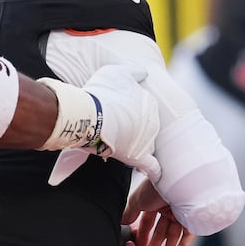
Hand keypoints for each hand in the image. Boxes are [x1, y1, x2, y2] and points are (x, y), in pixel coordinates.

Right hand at [48, 65, 160, 185]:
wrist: (90, 116)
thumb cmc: (100, 93)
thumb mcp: (117, 72)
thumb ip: (133, 71)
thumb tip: (144, 72)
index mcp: (149, 102)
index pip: (144, 111)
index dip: (130, 114)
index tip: (117, 115)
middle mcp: (153, 121)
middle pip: (145, 129)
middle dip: (134, 130)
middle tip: (114, 131)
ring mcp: (148, 140)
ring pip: (146, 146)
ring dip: (137, 147)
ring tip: (119, 147)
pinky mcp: (140, 157)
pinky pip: (152, 167)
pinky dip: (154, 171)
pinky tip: (155, 174)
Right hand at [121, 181, 191, 245]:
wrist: (175, 179)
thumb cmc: (155, 185)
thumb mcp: (137, 200)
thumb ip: (130, 212)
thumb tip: (122, 221)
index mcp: (155, 202)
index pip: (148, 222)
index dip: (143, 235)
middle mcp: (169, 207)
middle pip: (161, 230)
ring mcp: (182, 212)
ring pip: (174, 235)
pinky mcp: (193, 218)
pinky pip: (188, 235)